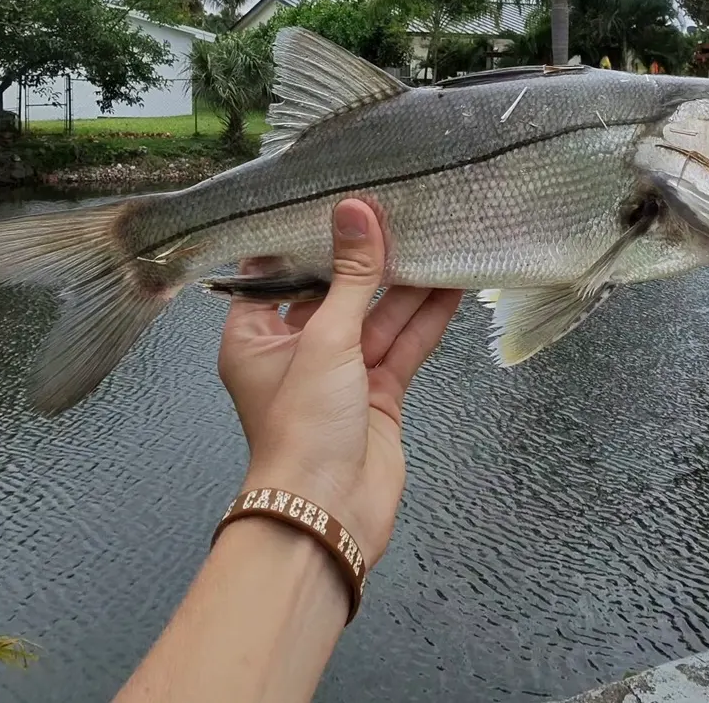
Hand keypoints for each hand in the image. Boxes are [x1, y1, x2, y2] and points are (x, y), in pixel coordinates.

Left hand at [217, 198, 461, 568]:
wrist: (330, 514)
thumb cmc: (304, 422)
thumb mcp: (325, 338)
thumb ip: (350, 274)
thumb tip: (357, 209)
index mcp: (255, 336)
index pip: (278, 273)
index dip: (307, 237)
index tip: (336, 195)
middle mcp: (295, 350)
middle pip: (334, 291)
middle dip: (367, 257)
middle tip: (400, 206)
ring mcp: (341, 373)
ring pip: (376, 316)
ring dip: (407, 283)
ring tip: (438, 234)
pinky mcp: (379, 393)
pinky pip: (403, 344)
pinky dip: (426, 317)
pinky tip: (454, 282)